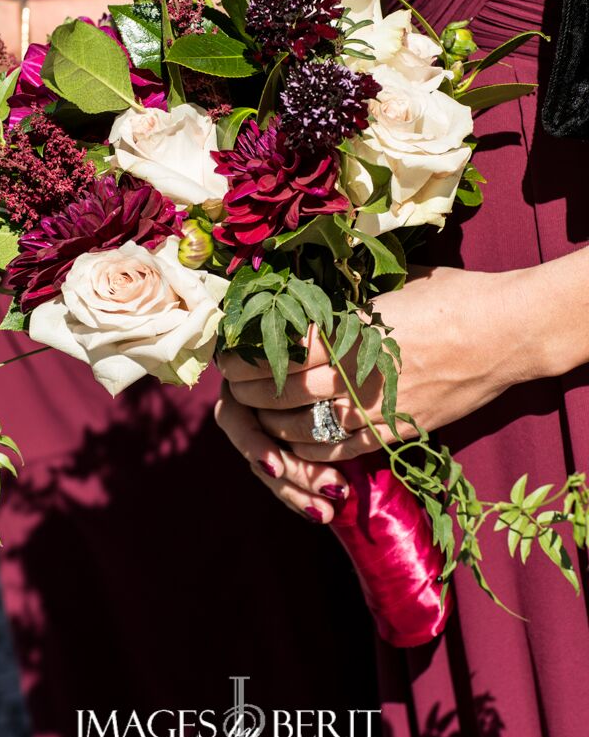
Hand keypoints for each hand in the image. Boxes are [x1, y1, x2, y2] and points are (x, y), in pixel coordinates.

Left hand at [217, 265, 535, 520]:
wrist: (506, 331)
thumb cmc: (451, 294)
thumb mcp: (392, 285)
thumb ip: (347, 300)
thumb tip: (308, 297)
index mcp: (352, 328)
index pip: (281, 349)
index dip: (248, 355)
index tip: (229, 353)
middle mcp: (359, 371)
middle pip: (284, 390)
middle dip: (250, 390)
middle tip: (232, 385)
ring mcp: (379, 406)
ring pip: (306, 427)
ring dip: (272, 423)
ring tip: (256, 413)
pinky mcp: (399, 432)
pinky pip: (341, 450)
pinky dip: (309, 450)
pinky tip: (293, 442)